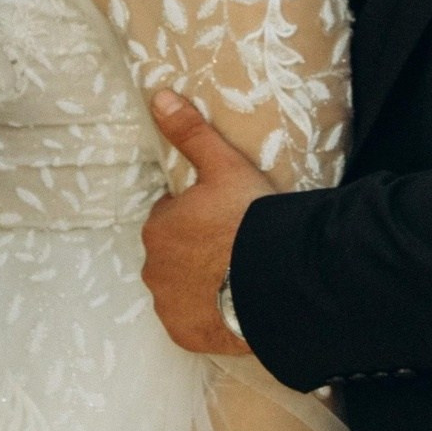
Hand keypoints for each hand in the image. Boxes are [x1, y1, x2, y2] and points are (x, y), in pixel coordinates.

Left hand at [141, 89, 267, 356]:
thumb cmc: (250, 219)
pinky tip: (235, 307)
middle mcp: (154, 269)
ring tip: (240, 279)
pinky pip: (192, 322)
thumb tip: (158, 96)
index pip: (173, 217)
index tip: (227, 220)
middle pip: (175, 255)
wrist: (277, 279)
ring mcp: (169, 306)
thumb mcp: (224, 167)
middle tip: (237, 249)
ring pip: (181, 289)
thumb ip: (190, 133)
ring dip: (202, 284)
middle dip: (197, 252)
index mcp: (159, 227)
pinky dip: (208, 317)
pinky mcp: (186, 335)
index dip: (200, 216)